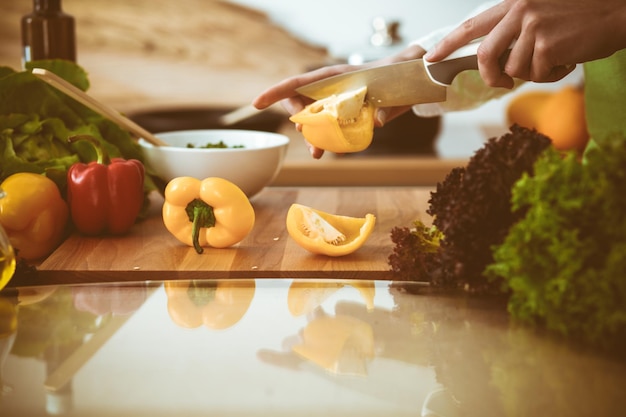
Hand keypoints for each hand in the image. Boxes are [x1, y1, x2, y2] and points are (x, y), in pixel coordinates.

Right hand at [253, 45, 425, 157]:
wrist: (407, 83)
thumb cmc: (397, 77)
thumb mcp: (393, 90)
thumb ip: (386, 105)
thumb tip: (377, 122)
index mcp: (334, 77)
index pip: (298, 83)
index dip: (276, 93)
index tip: (257, 104)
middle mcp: (329, 89)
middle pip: (298, 102)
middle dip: (297, 118)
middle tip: (304, 131)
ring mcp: (334, 102)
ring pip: (310, 119)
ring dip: (310, 136)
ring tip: (317, 152)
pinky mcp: (342, 115)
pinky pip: (324, 128)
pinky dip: (321, 140)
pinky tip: (324, 153)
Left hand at [425, 0, 625, 87]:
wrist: (619, 12)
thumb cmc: (582, 15)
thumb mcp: (542, 13)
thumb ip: (516, 31)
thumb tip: (495, 61)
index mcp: (515, 3)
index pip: (472, 25)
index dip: (449, 43)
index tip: (432, 57)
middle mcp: (520, 11)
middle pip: (484, 56)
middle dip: (490, 76)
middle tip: (502, 83)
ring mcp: (533, 27)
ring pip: (513, 70)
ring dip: (534, 73)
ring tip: (556, 57)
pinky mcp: (547, 45)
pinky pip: (536, 75)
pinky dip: (552, 75)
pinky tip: (568, 60)